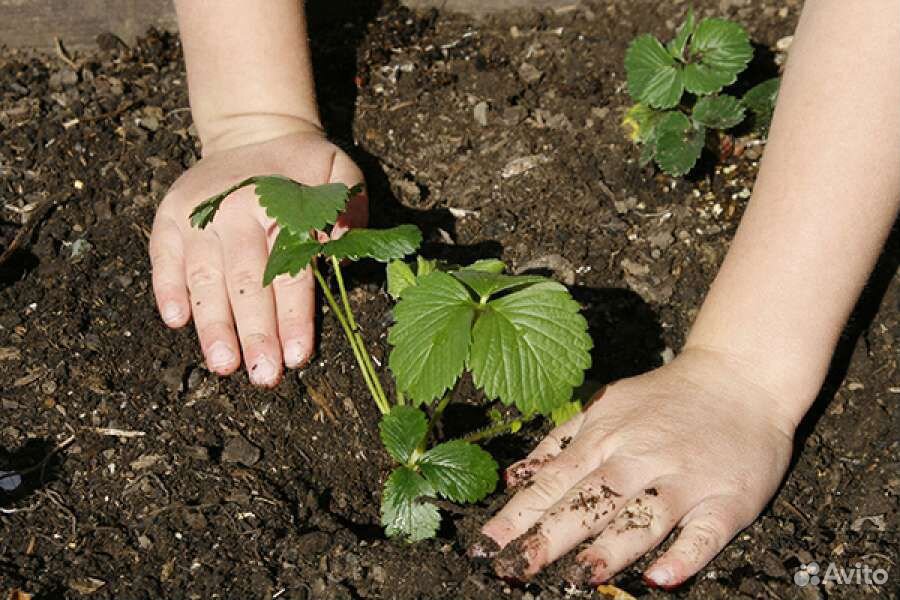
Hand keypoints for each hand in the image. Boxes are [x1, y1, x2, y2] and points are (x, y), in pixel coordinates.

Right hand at [149, 128, 366, 385]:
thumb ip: (350, 207)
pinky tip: (176, 321)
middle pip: (246, 283)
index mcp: (278, 205)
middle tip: (262, 376)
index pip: (289, 272)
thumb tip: (346, 242)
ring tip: (222, 365)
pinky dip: (167, 288)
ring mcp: (197, 214)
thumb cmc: (304, 168)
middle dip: (255, 334)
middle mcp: (233, 210)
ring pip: (204, 278)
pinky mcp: (170, 216)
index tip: (297, 357)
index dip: (293, 317)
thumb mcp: (340, 174)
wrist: (256, 132)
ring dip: (213, 325)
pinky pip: (163, 256)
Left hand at [473, 348, 794, 588]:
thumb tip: (513, 479)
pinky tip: (661, 578)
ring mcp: (684, 479)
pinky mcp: (727, 498)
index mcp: (604, 438)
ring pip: (644, 517)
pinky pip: (706, 532)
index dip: (516, 516)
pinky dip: (685, 554)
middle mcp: (640, 458)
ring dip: (613, 547)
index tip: (485, 546)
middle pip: (589, 501)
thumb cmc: (664, 399)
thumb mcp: (605, 407)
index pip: (552, 482)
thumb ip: (559, 443)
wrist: (739, 376)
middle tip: (516, 568)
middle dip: (550, 537)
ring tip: (582, 575)